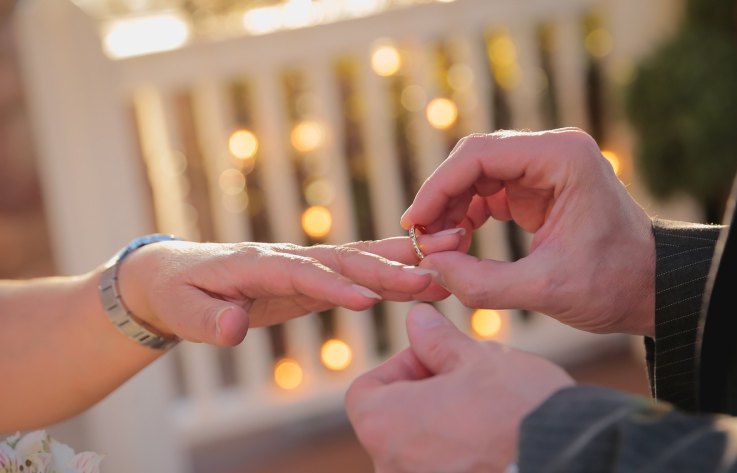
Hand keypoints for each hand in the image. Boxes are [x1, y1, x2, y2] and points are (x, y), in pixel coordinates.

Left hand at [116, 231, 461, 345]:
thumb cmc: (176, 293)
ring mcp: (303, 262)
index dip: (336, 287)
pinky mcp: (313, 274)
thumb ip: (207, 322)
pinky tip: (425, 268)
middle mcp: (287, 258)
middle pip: (344, 260)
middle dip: (390, 267)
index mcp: (256, 265)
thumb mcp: (180, 311)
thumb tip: (233, 327)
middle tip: (435, 272)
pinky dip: (391, 268)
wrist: (174, 274)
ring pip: (359, 258)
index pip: (302, 274)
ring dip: (404, 259)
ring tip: (451, 253)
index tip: (371, 301)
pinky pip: (357, 270)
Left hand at [346, 304, 573, 472]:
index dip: (400, 366)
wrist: (568, 461)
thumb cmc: (516, 407)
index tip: (437, 359)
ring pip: (418, 446)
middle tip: (467, 379)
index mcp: (384, 424)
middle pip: (392, 419)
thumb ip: (436, 341)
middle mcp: (390, 466)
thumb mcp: (475, 359)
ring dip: (442, 422)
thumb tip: (416, 319)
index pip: (366, 391)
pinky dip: (456, 450)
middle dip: (425, 393)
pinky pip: (439, 467)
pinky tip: (492, 436)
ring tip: (485, 406)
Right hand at [401, 129, 655, 335]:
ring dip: (452, 207)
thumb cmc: (614, 284)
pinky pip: (490, 191)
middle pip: (474, 159)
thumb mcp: (545, 289)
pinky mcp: (539, 188)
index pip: (480, 155)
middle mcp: (553, 151)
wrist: (652, 288)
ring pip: (478, 174)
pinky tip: (457, 242)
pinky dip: (468, 214)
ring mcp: (545, 167)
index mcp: (563, 158)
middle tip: (421, 238)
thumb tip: (431, 266)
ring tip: (438, 246)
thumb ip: (482, 282)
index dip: (439, 187)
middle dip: (442, 197)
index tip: (415, 223)